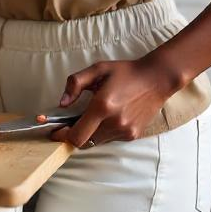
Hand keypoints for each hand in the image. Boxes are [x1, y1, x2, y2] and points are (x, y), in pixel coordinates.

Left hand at [49, 57, 179, 148]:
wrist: (156, 80)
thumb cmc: (125, 72)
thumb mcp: (97, 69)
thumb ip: (75, 84)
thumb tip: (62, 103)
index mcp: (103, 106)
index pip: (77, 135)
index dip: (62, 136)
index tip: (54, 131)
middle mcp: (114, 123)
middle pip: (84, 142)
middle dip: (73, 134)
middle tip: (67, 124)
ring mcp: (125, 131)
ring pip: (97, 141)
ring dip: (89, 132)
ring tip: (92, 114)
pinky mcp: (132, 135)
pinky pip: (110, 139)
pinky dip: (102, 131)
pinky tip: (107, 116)